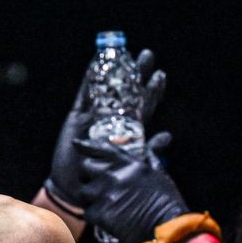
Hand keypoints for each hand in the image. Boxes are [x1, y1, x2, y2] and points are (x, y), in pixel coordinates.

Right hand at [44, 53, 169, 214]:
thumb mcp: (130, 165)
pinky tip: (97, 62)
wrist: (75, 190)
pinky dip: (90, 78)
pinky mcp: (77, 117)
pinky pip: (84, 94)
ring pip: (106, 88)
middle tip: (147, 55)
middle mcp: (112, 120)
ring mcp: (94, 117)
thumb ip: (147, 150)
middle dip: (136, 74)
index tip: (161, 75)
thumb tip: (166, 136)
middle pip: (127, 92)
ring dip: (114, 70)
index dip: (151, 91)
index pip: (143, 106)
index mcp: (128, 131)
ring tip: (123, 51)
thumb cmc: (103, 182)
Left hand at [78, 137, 189, 242]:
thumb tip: (162, 138)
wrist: (165, 228)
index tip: (77, 144)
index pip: (100, 148)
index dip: (85, 145)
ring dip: (89, 196)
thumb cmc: (165, 201)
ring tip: (102, 203)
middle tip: (97, 183)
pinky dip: (94, 215)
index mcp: (128, 163)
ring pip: (82, 191)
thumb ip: (152, 154)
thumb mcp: (158, 172)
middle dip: (88, 174)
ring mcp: (104, 194)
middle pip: (85, 167)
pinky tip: (106, 217)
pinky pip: (87, 211)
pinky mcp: (99, 214)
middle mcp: (113, 175)